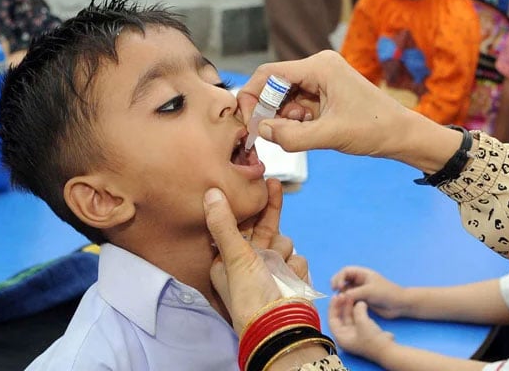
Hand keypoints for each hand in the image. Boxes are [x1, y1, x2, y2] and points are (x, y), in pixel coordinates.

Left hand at [204, 183, 305, 333]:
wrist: (281, 326)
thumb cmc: (250, 295)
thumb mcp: (233, 256)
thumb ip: (223, 223)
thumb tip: (211, 192)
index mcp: (229, 260)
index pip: (238, 225)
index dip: (247, 206)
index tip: (254, 186)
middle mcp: (250, 263)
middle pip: (263, 227)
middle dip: (269, 209)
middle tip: (273, 184)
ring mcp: (272, 269)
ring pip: (283, 241)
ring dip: (282, 251)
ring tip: (276, 268)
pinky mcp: (292, 275)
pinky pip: (297, 258)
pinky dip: (294, 267)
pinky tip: (289, 280)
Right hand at [237, 50, 418, 157]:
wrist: (401, 134)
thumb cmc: (374, 129)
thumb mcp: (330, 136)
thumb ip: (292, 136)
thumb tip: (262, 130)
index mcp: (319, 66)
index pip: (269, 74)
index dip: (252, 96)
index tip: (248, 122)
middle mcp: (318, 66)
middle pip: (274, 84)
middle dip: (269, 110)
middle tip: (271, 134)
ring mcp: (322, 79)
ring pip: (285, 96)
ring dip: (284, 117)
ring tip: (302, 132)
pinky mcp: (325, 92)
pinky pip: (298, 103)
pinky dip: (296, 119)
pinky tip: (310, 130)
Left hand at [328, 293, 394, 359]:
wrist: (387, 349)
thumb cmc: (372, 339)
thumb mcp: (363, 322)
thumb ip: (358, 309)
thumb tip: (359, 302)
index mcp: (341, 337)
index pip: (332, 320)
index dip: (333, 307)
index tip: (336, 297)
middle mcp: (346, 335)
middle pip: (340, 317)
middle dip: (342, 305)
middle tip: (345, 294)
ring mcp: (355, 333)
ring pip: (349, 316)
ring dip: (350, 306)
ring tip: (352, 295)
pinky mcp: (363, 330)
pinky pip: (357, 317)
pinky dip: (357, 310)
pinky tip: (359, 301)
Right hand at [331, 266, 407, 318]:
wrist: (399, 305)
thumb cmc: (386, 293)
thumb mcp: (369, 291)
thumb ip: (354, 293)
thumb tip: (340, 296)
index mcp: (363, 274)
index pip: (346, 271)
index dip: (339, 277)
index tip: (338, 287)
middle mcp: (360, 280)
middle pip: (343, 279)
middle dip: (337, 284)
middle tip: (334, 291)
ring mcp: (361, 290)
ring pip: (345, 289)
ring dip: (341, 293)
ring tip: (339, 300)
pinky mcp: (362, 300)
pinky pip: (350, 298)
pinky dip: (345, 301)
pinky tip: (344, 306)